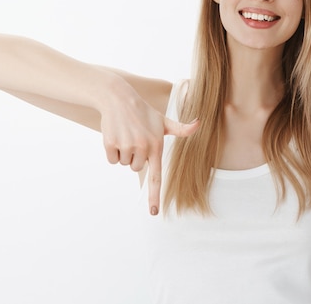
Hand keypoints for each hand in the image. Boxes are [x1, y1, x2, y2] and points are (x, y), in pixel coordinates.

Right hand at [100, 93, 198, 215]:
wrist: (119, 98)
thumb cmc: (144, 112)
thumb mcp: (163, 121)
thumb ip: (181, 128)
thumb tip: (199, 124)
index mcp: (156, 146)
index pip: (156, 176)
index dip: (155, 195)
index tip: (154, 212)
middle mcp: (142, 148)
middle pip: (137, 169)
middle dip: (135, 157)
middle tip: (136, 138)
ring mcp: (126, 146)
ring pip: (124, 164)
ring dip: (124, 153)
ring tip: (127, 134)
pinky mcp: (110, 143)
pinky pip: (111, 159)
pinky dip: (112, 150)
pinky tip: (116, 135)